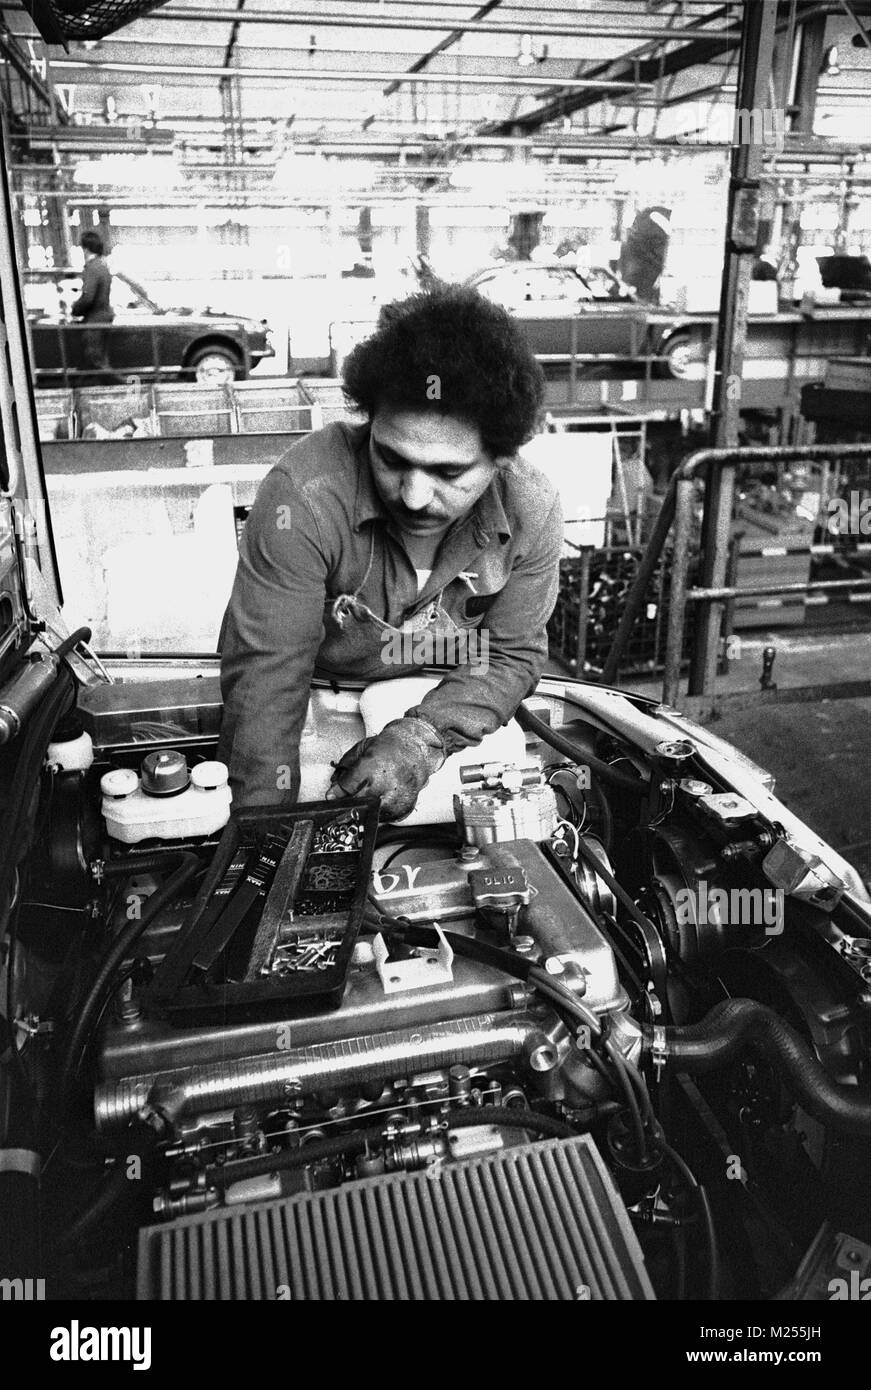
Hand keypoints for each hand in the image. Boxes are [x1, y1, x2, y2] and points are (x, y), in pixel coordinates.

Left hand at [328, 716, 445, 820]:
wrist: (416, 750)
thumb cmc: (390, 748)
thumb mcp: (362, 750)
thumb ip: (345, 770)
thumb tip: (333, 790)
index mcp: (370, 767)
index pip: (346, 788)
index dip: (336, 793)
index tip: (333, 795)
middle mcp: (383, 785)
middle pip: (356, 803)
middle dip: (348, 801)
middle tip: (349, 796)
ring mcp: (394, 799)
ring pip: (368, 813)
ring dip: (364, 807)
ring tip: (370, 793)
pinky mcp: (402, 809)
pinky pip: (383, 818)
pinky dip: (378, 811)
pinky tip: (381, 797)